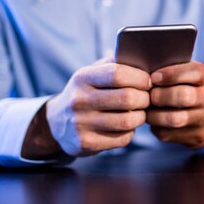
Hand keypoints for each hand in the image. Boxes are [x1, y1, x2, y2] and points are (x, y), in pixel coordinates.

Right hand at [23, 61, 150, 157]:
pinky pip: (122, 138)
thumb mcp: (92, 73)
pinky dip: (131, 132)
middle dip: (145, 98)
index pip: (117, 73)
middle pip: (127, 98)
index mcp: (82, 78)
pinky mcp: (86, 143)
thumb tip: (144, 60)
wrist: (56, 122)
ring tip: (140, 112)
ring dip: (141, 116)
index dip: (139, 77)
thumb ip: (114, 64)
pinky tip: (127, 126)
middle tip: (147, 98)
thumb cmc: (85, 93)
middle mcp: (79, 100)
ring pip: (127, 121)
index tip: (147, 81)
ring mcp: (81, 123)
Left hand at [147, 61, 203, 147]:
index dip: (171, 74)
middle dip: (160, 96)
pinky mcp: (198, 136)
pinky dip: (157, 128)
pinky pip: (170, 134)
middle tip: (149, 96)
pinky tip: (155, 122)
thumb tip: (145, 73)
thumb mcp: (186, 75)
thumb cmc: (187, 88)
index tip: (153, 78)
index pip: (193, 72)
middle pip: (183, 96)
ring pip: (175, 119)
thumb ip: (170, 70)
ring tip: (147, 111)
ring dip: (155, 115)